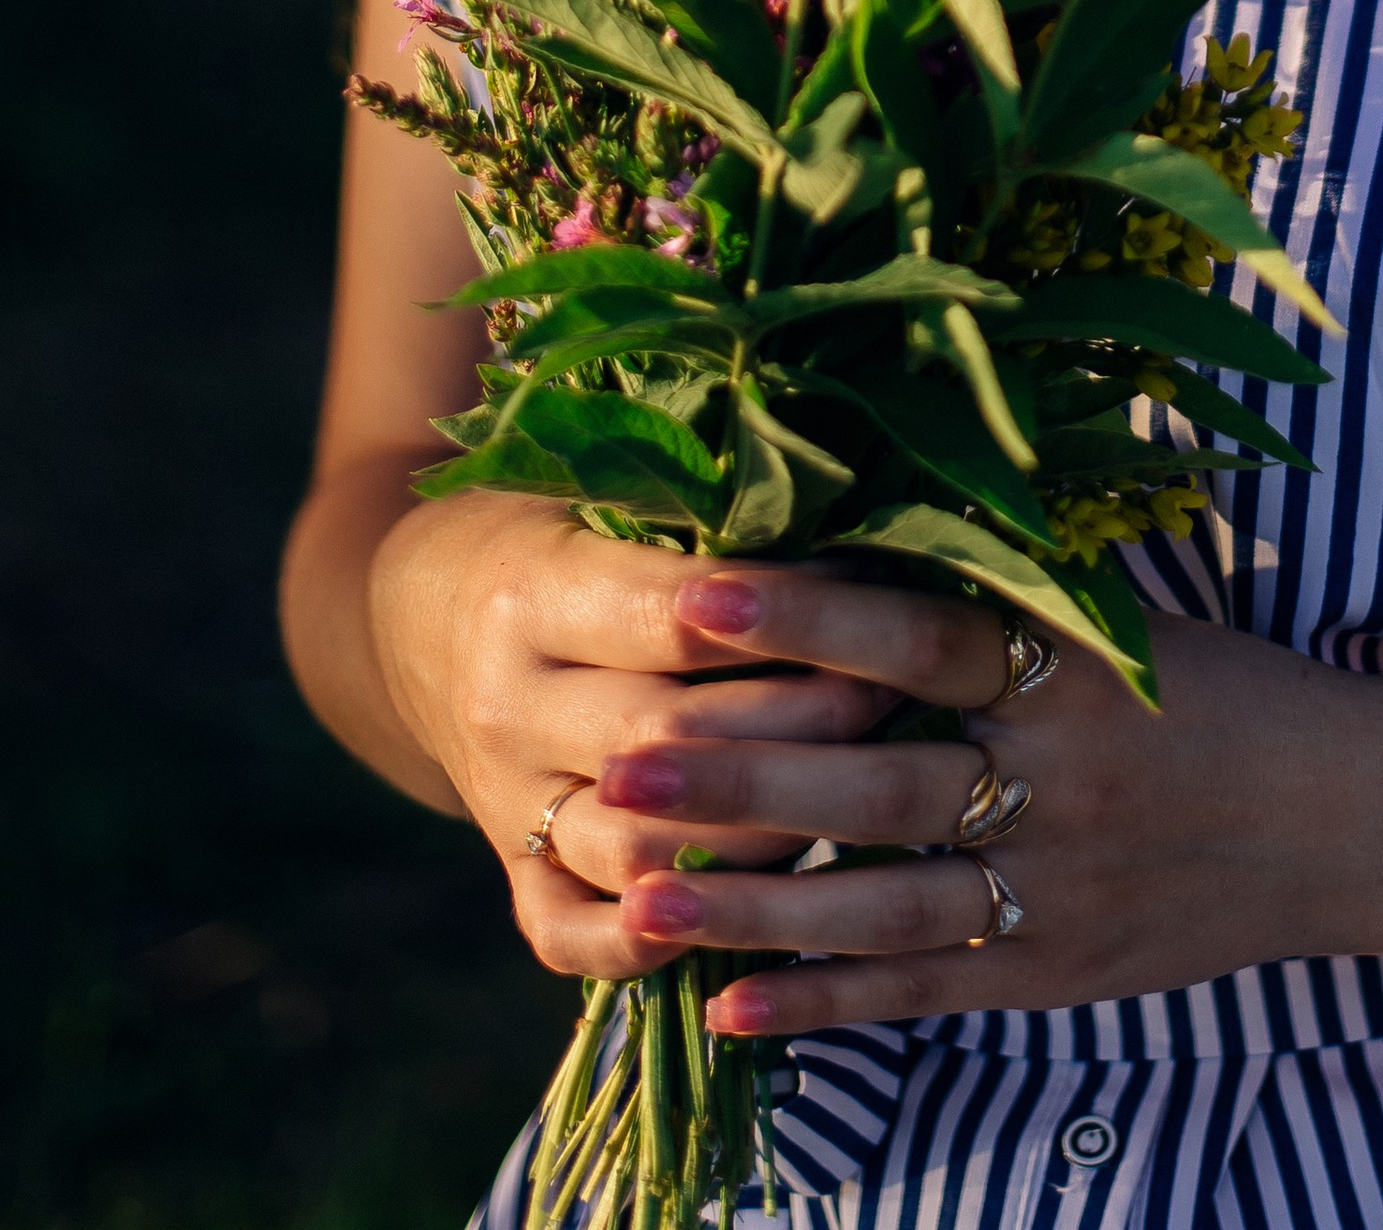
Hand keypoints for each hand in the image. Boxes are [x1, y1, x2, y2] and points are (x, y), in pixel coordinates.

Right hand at [367, 492, 915, 979]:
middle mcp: (508, 705)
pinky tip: (745, 918)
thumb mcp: (612, 498)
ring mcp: (503, 802)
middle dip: (806, 725)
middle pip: (674, 741)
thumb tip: (867, 538)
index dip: (792, 620)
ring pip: (641, 847)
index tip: (884, 608)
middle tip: (904, 696)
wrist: (420, 616)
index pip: (678, 620)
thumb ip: (710, 527)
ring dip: (765, 833)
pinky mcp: (510, 872)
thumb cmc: (560, 529)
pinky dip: (655, 942)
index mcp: (535, 594)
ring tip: (862, 796)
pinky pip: (572, 936)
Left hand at [565, 566, 1382, 1034]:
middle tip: (616, 767)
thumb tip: (858, 510)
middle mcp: (1058, 785)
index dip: (809, 617)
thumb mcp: (1125, 620)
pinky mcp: (1055, 976)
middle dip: (741, 781)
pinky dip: (825, 1004)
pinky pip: (922, 992)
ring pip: (879, 907)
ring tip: (636, 897)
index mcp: (1072, 674)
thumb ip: (1002, 586)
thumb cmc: (1218, 690)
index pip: (922, 637)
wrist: (1348, 820)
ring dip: (751, 909)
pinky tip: (728, 1009)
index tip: (697, 592)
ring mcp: (1055, 893)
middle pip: (876, 787)